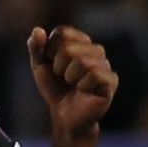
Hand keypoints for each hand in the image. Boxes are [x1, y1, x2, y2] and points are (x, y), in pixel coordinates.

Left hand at [27, 25, 119, 142]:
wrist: (65, 116)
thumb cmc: (56, 89)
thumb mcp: (40, 67)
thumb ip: (36, 48)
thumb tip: (37, 30)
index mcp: (80, 42)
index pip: (62, 32)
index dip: (50, 50)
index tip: (52, 63)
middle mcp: (95, 50)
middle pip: (69, 48)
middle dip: (58, 66)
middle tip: (63, 78)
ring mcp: (105, 65)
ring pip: (83, 61)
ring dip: (70, 77)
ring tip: (73, 85)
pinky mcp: (111, 80)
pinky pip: (94, 75)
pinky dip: (83, 85)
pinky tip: (85, 91)